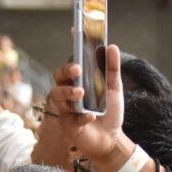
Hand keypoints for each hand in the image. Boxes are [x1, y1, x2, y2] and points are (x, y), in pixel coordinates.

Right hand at [48, 44, 125, 161]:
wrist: (111, 139)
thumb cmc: (109, 113)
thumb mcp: (114, 88)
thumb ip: (111, 69)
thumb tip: (111, 47)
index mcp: (77, 83)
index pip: (70, 65)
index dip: (71, 49)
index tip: (75, 33)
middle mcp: (68, 95)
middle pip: (58, 79)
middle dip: (66, 72)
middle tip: (78, 69)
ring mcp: (66, 110)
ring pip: (57, 97)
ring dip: (68, 93)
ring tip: (81, 93)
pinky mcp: (68, 126)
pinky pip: (71, 119)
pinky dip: (82, 117)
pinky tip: (92, 116)